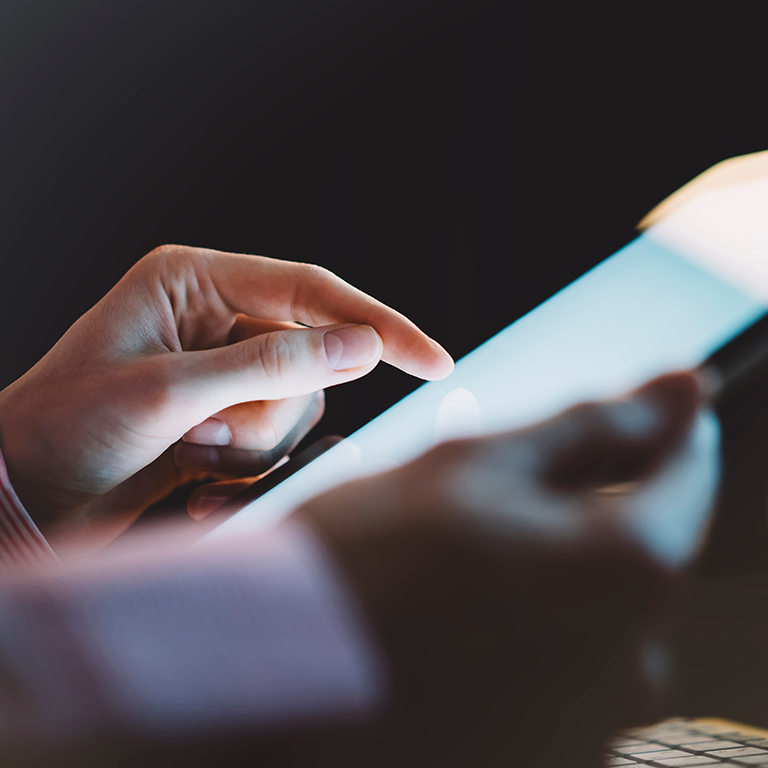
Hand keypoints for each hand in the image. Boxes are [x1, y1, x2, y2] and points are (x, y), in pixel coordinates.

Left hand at [0, 245, 452, 549]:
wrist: (22, 495)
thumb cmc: (66, 428)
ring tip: (192, 455)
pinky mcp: (226, 415)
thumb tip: (363, 345)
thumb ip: (272, 365)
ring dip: (254, 445)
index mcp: (196, 280)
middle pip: (311, 357)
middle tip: (208, 436)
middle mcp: (217, 317)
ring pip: (298, 406)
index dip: (377, 325)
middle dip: (272, 411)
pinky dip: (246, 469)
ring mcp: (224, 370)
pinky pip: (277, 440)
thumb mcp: (169, 392)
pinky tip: (196, 480)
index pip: (312, 290)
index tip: (432, 361)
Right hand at [297, 372, 701, 767]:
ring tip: (453, 567)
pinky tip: (453, 620)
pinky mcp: (548, 756)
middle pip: (636, 547)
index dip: (666, 431)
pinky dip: (526, 629)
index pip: (690, 474)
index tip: (649, 409)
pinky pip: (564, 667)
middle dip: (581, 508)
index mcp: (628, 572)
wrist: (272, 683)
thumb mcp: (480, 466)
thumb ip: (596, 426)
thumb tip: (681, 387)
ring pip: (594, 608)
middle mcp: (633, 662)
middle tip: (491, 498)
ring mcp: (592, 722)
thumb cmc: (364, 567)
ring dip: (547, 571)